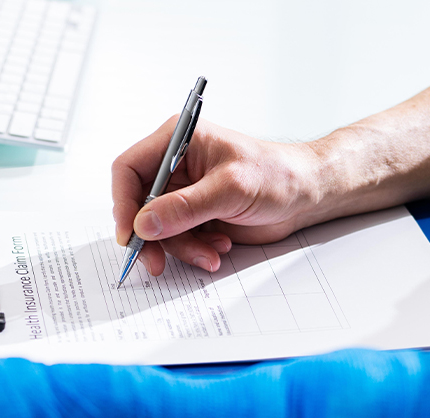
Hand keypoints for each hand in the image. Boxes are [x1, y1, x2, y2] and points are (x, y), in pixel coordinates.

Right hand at [112, 118, 329, 275]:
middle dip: (150, 236)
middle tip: (155, 263)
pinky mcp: (196, 216)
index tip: (130, 234)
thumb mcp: (230, 189)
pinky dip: (195, 250)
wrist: (306, 195)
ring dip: (181, 247)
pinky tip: (219, 247)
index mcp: (177, 141)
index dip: (123, 202)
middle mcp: (175, 166)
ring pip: (159, 229)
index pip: (129, 169)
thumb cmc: (277, 175)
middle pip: (139, 205)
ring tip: (211, 253)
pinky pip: (178, 239)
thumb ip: (186, 207)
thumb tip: (144, 224)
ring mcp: (184, 193)